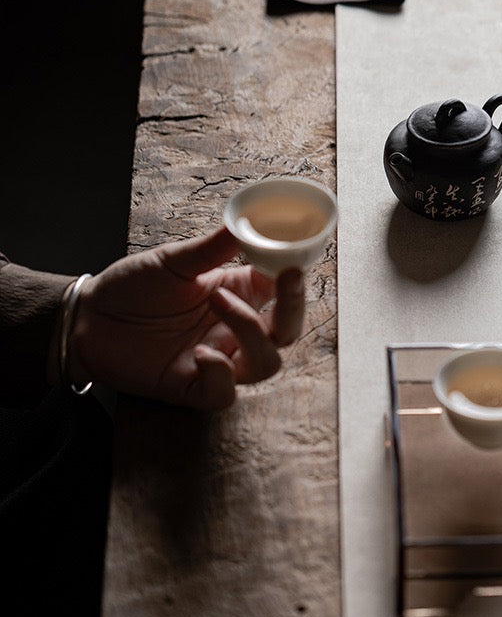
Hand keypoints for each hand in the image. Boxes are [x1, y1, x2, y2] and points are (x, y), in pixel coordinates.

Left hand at [64, 227, 304, 409]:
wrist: (88, 318)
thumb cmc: (132, 288)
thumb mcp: (172, 261)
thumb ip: (210, 249)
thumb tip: (243, 222)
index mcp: (235, 295)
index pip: (283, 292)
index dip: (296, 281)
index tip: (296, 262)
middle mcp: (233, 331)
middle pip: (287, 333)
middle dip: (294, 308)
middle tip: (285, 280)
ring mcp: (217, 360)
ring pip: (266, 364)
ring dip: (251, 333)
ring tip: (217, 303)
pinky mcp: (192, 388)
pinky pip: (225, 394)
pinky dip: (220, 375)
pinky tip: (200, 354)